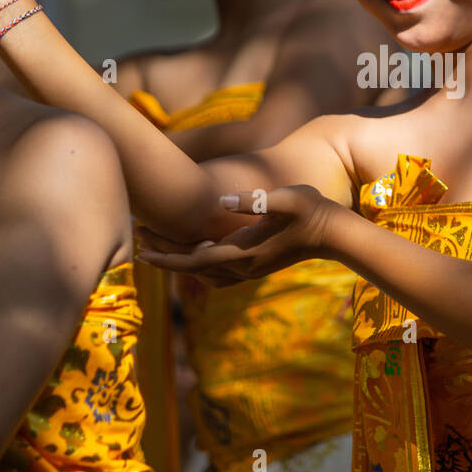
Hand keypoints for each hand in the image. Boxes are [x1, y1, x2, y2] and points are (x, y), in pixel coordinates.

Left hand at [134, 184, 341, 285]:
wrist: (333, 234)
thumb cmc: (311, 210)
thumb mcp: (286, 198)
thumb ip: (255, 199)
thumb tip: (221, 200)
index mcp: (243, 252)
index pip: (194, 260)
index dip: (165, 256)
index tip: (140, 249)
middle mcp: (242, 267)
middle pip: (192, 267)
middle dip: (164, 255)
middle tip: (138, 238)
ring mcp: (249, 270)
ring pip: (203, 273)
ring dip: (179, 261)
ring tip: (158, 245)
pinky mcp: (255, 266)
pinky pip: (217, 273)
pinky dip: (198, 265)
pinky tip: (194, 252)